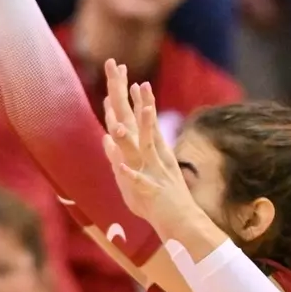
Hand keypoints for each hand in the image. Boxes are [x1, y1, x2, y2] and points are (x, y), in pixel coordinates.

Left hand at [99, 59, 204, 238]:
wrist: (183, 223)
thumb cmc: (158, 200)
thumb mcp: (134, 172)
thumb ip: (119, 154)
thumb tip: (106, 136)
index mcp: (150, 149)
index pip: (135, 116)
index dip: (125, 93)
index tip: (116, 68)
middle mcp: (153, 155)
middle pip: (138, 121)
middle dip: (126, 95)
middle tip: (118, 69)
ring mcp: (154, 172)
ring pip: (140, 149)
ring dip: (130, 135)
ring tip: (118, 121)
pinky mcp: (153, 192)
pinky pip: (141, 183)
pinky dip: (132, 175)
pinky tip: (123, 166)